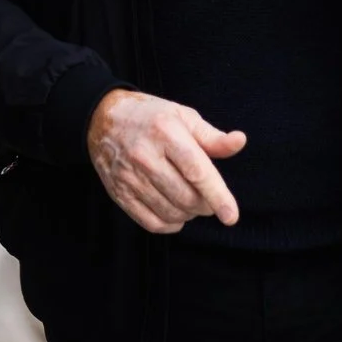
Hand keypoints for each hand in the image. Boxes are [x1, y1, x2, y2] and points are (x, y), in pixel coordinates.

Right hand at [86, 89, 246, 234]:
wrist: (101, 119)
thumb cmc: (150, 117)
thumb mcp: (183, 117)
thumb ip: (212, 137)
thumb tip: (240, 141)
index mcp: (165, 132)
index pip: (196, 171)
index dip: (217, 196)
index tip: (231, 216)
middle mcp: (144, 156)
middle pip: (186, 197)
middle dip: (206, 205)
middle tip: (208, 198)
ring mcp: (129, 177)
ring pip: (170, 213)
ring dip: (189, 214)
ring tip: (189, 200)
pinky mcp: (119, 193)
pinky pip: (151, 222)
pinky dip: (170, 224)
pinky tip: (174, 212)